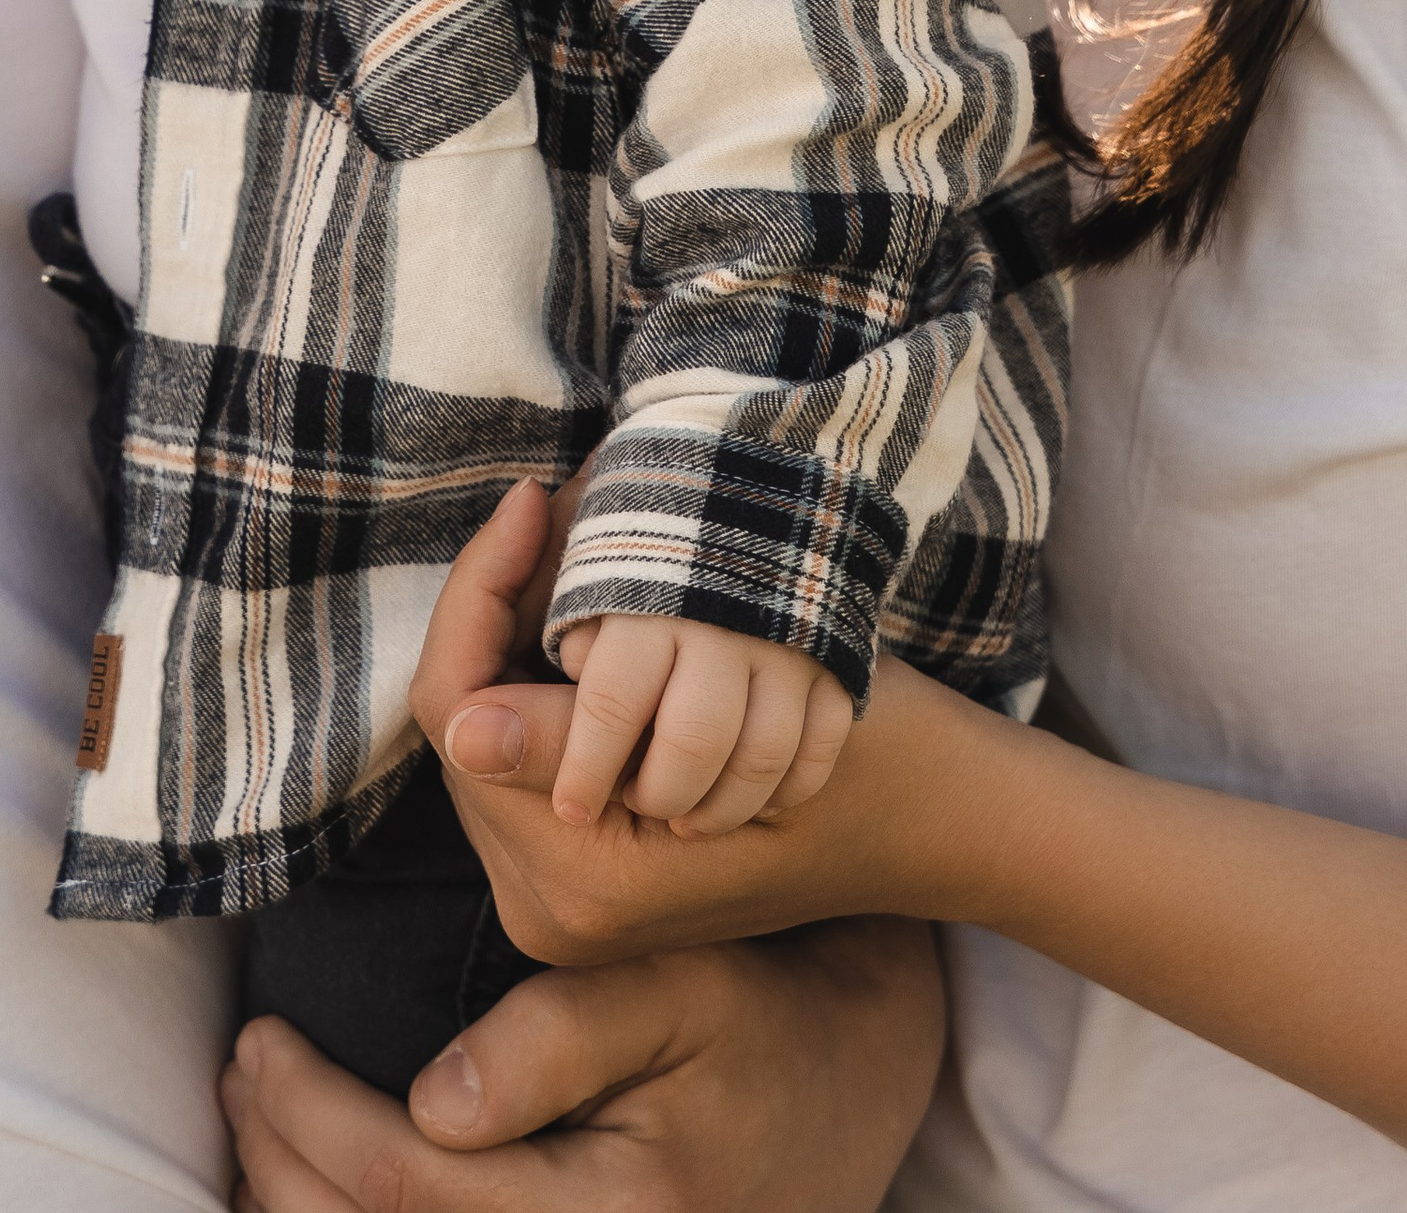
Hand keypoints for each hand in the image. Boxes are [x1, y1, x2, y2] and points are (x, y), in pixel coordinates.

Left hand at [223, 919, 945, 1211]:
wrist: (851, 1083)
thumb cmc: (752, 1011)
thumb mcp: (670, 985)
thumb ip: (554, 1037)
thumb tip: (433, 1103)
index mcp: (617, 1211)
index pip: (409, 1182)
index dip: (308, 1115)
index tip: (257, 1036)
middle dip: (282, 1166)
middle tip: (240, 1071)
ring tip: (256, 1138)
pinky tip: (310, 1199)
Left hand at [412, 484, 976, 967]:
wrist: (946, 811)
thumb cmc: (850, 755)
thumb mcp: (710, 729)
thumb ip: (567, 738)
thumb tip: (461, 730)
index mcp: (578, 887)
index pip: (460, 714)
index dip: (483, 591)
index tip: (532, 496)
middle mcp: (563, 910)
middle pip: (474, 720)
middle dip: (507, 611)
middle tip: (557, 511)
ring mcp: (585, 900)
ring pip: (507, 723)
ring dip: (539, 640)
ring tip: (587, 552)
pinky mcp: (611, 870)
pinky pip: (551, 747)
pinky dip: (574, 680)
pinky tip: (611, 614)